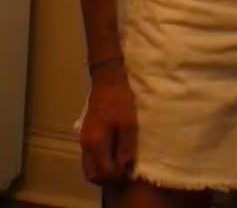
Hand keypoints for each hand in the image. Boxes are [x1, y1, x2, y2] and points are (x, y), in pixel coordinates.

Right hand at [80, 67, 137, 184]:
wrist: (107, 82)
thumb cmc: (120, 101)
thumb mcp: (129, 125)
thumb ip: (126, 148)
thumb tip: (125, 167)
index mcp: (96, 143)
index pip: (103, 172)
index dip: (117, 177)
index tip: (129, 173)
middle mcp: (86, 145)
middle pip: (92, 174)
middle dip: (107, 177)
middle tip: (124, 172)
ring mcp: (84, 140)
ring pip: (89, 166)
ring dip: (103, 170)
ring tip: (120, 164)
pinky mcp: (86, 134)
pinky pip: (90, 157)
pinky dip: (100, 161)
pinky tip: (114, 154)